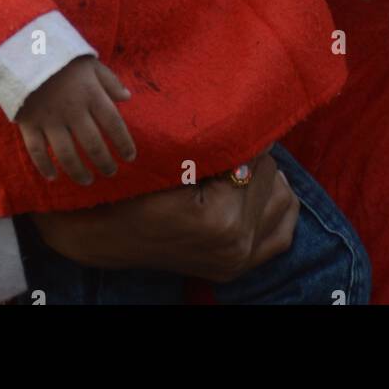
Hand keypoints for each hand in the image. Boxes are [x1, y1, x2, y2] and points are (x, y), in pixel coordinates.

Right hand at [15, 55, 136, 185]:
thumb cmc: (62, 56)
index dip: (124, 143)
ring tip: (87, 180)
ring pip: (67, 154)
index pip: (114, 124)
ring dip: (79, 171)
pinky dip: (45, 167)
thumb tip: (127, 98)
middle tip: (110, 172)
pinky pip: (37, 151)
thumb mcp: (91, 62)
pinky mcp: (29, 123)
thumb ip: (109, 81)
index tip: (130, 157)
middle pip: (93, 145)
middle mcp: (73, 110)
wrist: (24, 48)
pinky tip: (53, 177)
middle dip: (104, 163)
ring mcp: (50, 118)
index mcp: (91, 93)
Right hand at [30, 148, 299, 283]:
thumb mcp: (170, 159)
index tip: (229, 121)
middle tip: (227, 144)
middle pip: (271, 176)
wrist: (107, 235)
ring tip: (238, 165)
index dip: (241, 135)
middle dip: (251, 156)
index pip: (255, 159)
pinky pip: (281, 234)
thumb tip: (253, 120)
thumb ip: (214, 144)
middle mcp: (235, 246)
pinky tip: (258, 190)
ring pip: (282, 200)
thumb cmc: (133, 188)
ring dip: (265, 179)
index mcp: (219, 220)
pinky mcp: (237, 268)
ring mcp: (238, 261)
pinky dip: (275, 207)